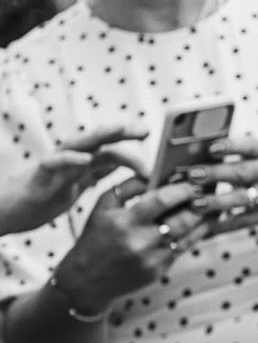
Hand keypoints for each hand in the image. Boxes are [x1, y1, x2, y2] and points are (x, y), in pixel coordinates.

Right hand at [0, 123, 147, 236]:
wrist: (7, 213)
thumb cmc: (42, 198)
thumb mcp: (77, 186)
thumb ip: (97, 174)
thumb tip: (124, 165)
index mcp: (82, 165)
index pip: (112, 152)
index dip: (133, 150)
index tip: (157, 151)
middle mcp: (70, 161)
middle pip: (99, 142)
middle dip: (122, 134)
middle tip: (145, 129)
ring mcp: (54, 167)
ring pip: (78, 145)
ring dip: (99, 136)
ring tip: (118, 129)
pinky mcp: (38, 176)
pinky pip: (53, 163)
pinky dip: (69, 159)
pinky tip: (85, 158)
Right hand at [58, 177, 211, 313]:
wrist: (85, 280)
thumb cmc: (95, 237)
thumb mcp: (103, 206)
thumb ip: (129, 186)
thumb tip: (157, 172)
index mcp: (125, 222)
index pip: (162, 200)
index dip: (183, 189)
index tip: (193, 181)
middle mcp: (140, 241)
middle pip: (182, 219)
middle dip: (199, 203)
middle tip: (208, 191)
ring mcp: (152, 259)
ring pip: (189, 235)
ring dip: (204, 218)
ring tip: (212, 204)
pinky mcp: (159, 271)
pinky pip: (184, 248)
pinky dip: (196, 234)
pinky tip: (202, 222)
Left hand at [186, 134, 257, 234]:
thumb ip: (233, 152)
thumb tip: (193, 151)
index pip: (250, 146)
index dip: (231, 146)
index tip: (212, 148)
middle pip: (242, 173)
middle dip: (216, 174)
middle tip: (193, 174)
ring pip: (241, 199)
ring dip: (217, 202)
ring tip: (195, 203)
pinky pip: (241, 221)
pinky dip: (222, 225)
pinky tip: (204, 225)